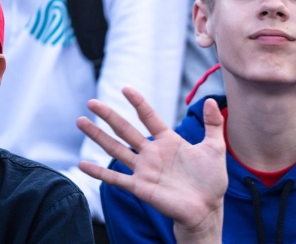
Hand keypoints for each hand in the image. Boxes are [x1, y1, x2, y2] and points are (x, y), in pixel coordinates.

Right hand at [77, 87, 226, 239]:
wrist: (207, 208)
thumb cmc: (211, 179)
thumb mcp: (215, 147)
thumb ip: (213, 124)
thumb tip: (210, 100)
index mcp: (169, 141)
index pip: (149, 117)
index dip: (138, 103)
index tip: (126, 88)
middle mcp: (152, 153)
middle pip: (126, 129)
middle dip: (108, 115)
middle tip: (91, 102)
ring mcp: (144, 169)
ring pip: (115, 149)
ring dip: (98, 136)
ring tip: (80, 122)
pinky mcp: (140, 187)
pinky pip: (115, 178)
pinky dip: (98, 172)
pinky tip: (81, 164)